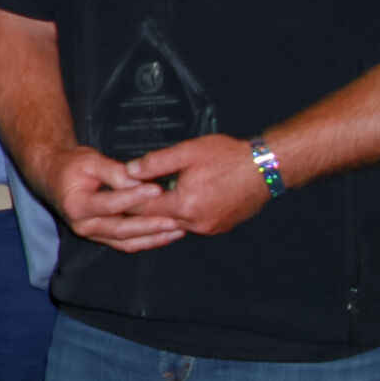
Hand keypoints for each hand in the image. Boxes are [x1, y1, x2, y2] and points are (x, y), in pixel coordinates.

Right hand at [33, 142, 185, 252]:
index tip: (157, 189)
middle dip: (151, 225)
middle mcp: (82, 225)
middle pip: (121, 229)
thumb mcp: (90, 161)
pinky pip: (126, 244)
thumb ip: (115, 172)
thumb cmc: (71, 165)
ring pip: (126, 242)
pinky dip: (147, 241)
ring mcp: (91, 234)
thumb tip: (140, 181)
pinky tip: (166, 234)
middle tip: (175, 219)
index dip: (135, 197)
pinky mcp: (100, 237)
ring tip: (178, 230)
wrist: (52, 176)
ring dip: (153, 238)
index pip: (111, 204)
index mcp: (77, 205)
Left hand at [122, 133, 273, 238]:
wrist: (266, 166)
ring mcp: (211, 228)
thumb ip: (155, 163)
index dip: (126, 200)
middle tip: (125, 197)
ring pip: (176, 223)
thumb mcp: (187, 152)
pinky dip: (182, 214)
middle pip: (158, 219)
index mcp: (185, 206)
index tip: (113, 194)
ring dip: (163, 212)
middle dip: (142, 208)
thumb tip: (129, 171)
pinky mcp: (221, 227)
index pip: (143, 209)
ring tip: (149, 198)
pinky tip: (178, 200)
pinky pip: (193, 223)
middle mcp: (197, 223)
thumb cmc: (228, 156)